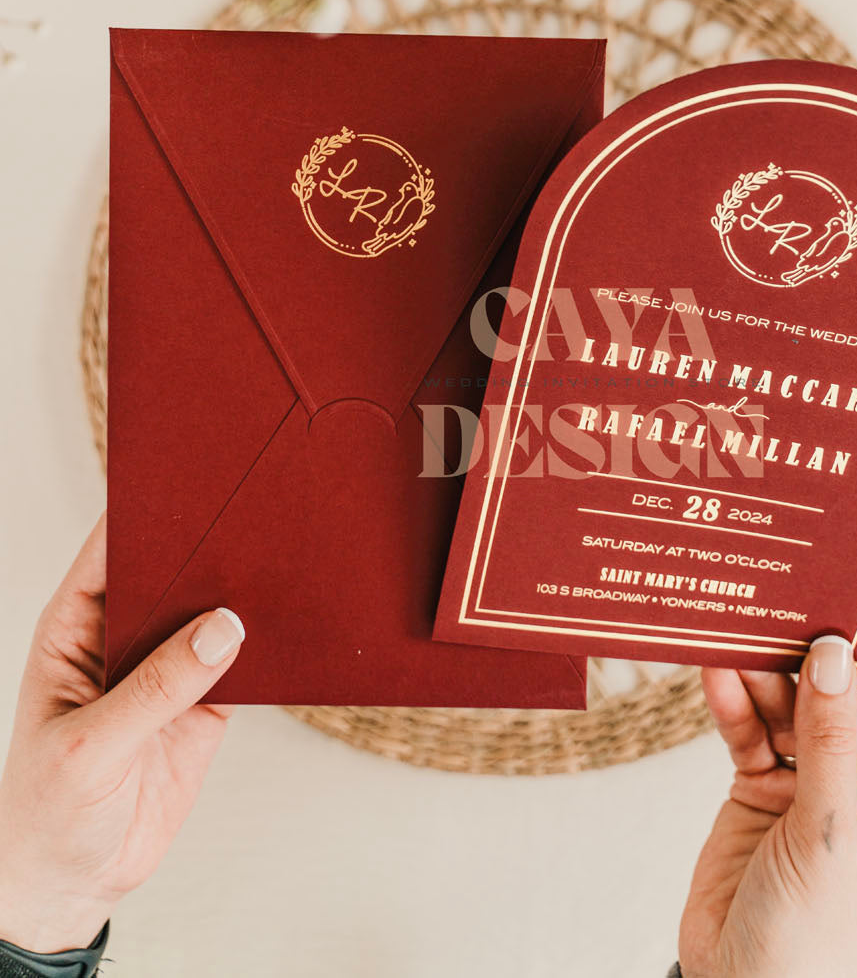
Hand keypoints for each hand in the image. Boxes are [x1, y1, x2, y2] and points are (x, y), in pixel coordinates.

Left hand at [0, 513, 244, 952]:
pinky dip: (267, 646)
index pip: (113, 551)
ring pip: (213, 613)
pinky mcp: (205, 704)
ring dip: (245, 595)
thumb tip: (224, 628)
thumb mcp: (91, 747)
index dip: (150, 516)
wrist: (73, 883)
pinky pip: (243, 662)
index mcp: (76, 627)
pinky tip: (293, 625)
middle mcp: (124, 637)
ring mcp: (168, 669)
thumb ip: (157, 688)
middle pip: (173, 573)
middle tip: (258, 520)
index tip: (197, 488)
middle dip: (211, 548)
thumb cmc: (47, 811)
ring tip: (286, 562)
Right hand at [679, 603, 856, 977]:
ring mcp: (813, 787)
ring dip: (771, 675)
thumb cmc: (809, 943)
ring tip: (746, 635)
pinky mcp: (761, 787)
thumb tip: (831, 654)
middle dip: (828, 657)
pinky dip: (735, 704)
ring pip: (797, 708)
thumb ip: (827, 742)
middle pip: (856, 702)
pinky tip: (719, 674)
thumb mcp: (827, 838)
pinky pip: (752, 730)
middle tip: (805, 602)